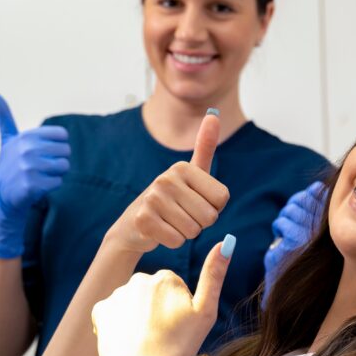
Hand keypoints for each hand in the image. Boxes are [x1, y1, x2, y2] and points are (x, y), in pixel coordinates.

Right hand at [0, 92, 70, 257]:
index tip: (44, 151)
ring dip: (56, 173)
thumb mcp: (7, 140)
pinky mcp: (32, 185)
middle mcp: (26, 150)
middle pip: (66, 151)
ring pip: (64, 166)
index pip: (63, 135)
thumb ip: (3, 117)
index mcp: (26, 136)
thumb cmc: (10, 165)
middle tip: (41, 167)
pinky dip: (52, 185)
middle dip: (58, 160)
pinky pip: (59, 181)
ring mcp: (29, 168)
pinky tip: (38, 186)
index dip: (58, 145)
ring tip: (40, 176)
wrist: (2, 196)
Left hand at [93, 237, 234, 355]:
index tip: (178, 329)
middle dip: (156, 312)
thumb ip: (214, 276)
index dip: (179, 313)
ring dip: (137, 320)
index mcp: (166, 277)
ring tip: (144, 344)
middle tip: (162, 337)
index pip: (174, 291)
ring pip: (132, 305)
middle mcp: (139, 279)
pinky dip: (118, 328)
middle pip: (151, 295)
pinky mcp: (100, 311)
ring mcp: (117, 294)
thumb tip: (226, 242)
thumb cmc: (177, 346)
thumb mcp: (205, 312)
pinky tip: (126, 343)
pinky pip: (111, 316)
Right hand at [106, 111, 228, 253]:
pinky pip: (177, 241)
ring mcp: (152, 199)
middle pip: (210, 216)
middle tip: (183, 215)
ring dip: (186, 233)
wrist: (134, 224)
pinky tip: (161, 231)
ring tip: (171, 222)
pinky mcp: (143, 220)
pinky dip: (172, 242)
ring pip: (194, 230)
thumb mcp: (191, 174)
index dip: (214, 208)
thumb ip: (204, 147)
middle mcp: (166, 178)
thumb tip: (213, 114)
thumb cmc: (172, 199)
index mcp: (183, 167)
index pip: (222, 199)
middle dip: (200, 223)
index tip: (196, 202)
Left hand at [263, 181, 325, 305]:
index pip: (319, 193)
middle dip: (294, 206)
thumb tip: (317, 187)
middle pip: (302, 199)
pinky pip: (281, 224)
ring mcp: (308, 237)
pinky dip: (280, 230)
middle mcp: (326, 230)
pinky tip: (283, 242)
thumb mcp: (325, 237)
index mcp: (336, 226)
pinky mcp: (291, 245)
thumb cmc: (316, 267)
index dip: (310, 194)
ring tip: (288, 232)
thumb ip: (322, 210)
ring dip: (286, 218)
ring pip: (290, 211)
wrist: (300, 298)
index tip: (306, 201)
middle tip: (293, 218)